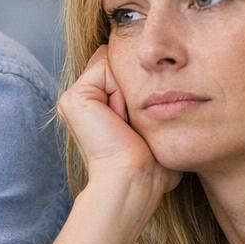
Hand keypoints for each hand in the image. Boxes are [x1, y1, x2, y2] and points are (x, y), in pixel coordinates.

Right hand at [58, 46, 178, 195]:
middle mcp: (80, 103)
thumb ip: (151, 106)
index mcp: (94, 110)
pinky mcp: (75, 97)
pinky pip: (106, 67)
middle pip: (116, 66)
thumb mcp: (152, 129)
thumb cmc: (149, 165)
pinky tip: (119, 117)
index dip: (140, 86)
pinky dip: (121, 89)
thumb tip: (170, 89)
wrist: (132, 179)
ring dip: (128, 89)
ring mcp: (73, 99)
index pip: (121, 73)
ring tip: (126, 122)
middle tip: (132, 124)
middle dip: (133, 85)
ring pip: (112, 64)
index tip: (140, 122)